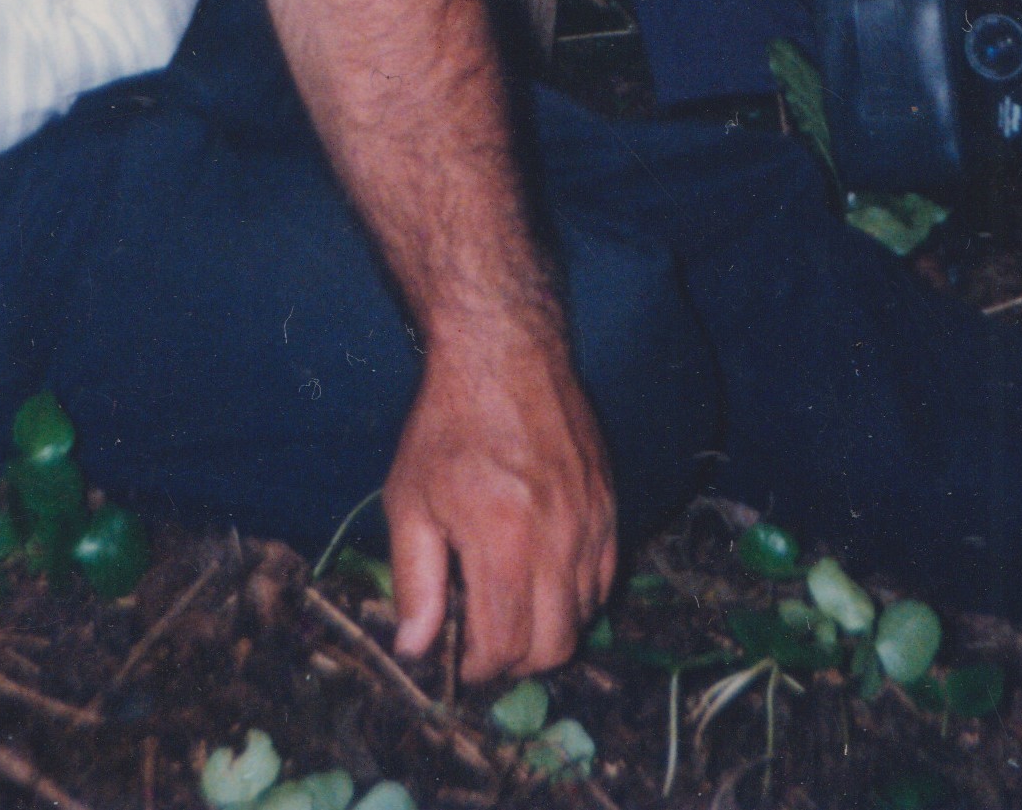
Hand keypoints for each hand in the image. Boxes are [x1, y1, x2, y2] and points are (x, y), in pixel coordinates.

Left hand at [384, 318, 615, 682]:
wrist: (505, 354)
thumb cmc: (448, 427)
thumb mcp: (409, 501)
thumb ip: (416, 581)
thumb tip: (416, 648)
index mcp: (503, 543)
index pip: (504, 645)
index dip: (477, 668)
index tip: (457, 658)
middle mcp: (559, 541)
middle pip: (554, 646)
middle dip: (516, 661)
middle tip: (486, 643)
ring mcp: (593, 523)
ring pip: (584, 616)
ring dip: (547, 629)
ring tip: (512, 605)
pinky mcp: (611, 506)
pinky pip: (604, 579)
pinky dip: (576, 596)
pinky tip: (543, 576)